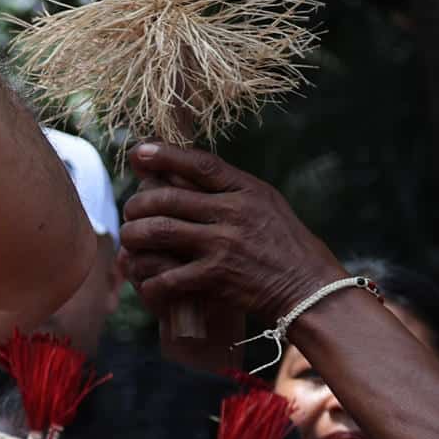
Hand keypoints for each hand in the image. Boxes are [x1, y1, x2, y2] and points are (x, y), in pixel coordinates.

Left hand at [120, 142, 348, 323]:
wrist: (308, 287)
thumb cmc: (285, 245)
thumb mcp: (265, 204)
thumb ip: (230, 188)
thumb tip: (185, 171)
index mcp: (246, 190)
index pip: (199, 163)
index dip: (164, 155)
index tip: (137, 151)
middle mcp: (234, 212)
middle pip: (168, 198)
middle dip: (138, 204)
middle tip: (129, 212)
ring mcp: (223, 244)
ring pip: (160, 231)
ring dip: (135, 236)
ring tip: (129, 239)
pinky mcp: (217, 277)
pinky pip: (168, 276)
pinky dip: (151, 279)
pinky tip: (146, 281)